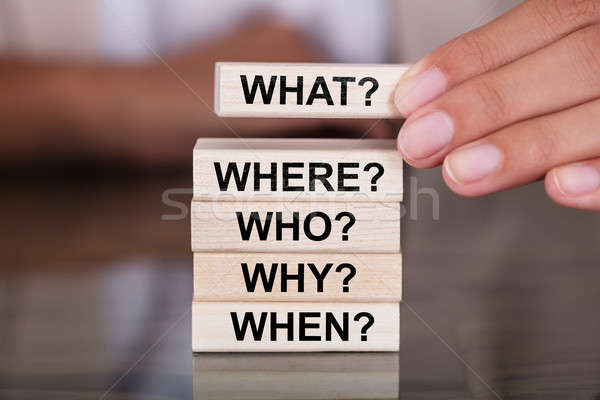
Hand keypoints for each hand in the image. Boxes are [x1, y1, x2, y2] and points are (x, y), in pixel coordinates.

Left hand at [394, 0, 599, 210]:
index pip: (544, 21)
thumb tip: (434, 114)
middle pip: (572, 62)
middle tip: (422, 141)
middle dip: (487, 104)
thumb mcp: (561, 65)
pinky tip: (561, 185)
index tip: (413, 98)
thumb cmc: (593, 84)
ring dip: (529, 143)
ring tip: (462, 171)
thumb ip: (515, 82)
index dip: (474, 59)